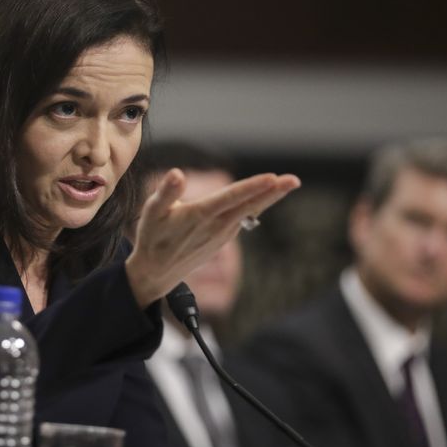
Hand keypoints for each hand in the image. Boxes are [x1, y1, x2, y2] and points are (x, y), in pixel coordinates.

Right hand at [124, 169, 299, 307]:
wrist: (157, 273)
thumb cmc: (152, 238)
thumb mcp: (151, 213)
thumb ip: (166, 192)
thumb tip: (177, 173)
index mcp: (200, 216)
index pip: (231, 197)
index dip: (252, 187)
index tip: (273, 178)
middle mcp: (216, 226)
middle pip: (250, 205)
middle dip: (273, 192)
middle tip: (294, 180)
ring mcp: (222, 234)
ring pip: (249, 211)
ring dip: (268, 197)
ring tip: (286, 184)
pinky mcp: (223, 239)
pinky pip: (243, 218)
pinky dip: (255, 205)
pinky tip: (264, 197)